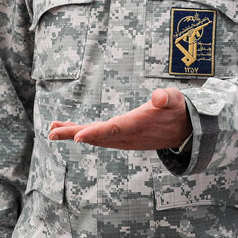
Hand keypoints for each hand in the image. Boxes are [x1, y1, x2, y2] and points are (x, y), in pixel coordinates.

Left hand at [47, 88, 190, 150]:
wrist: (186, 130)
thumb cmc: (178, 109)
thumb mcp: (176, 99)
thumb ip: (167, 97)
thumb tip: (157, 97)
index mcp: (138, 125)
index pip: (113, 130)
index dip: (95, 133)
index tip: (77, 137)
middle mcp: (128, 136)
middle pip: (97, 136)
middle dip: (73, 134)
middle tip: (51, 132)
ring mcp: (125, 140)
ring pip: (96, 138)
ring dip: (74, 133)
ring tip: (53, 128)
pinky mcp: (123, 138)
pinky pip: (100, 137)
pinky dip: (84, 133)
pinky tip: (70, 129)